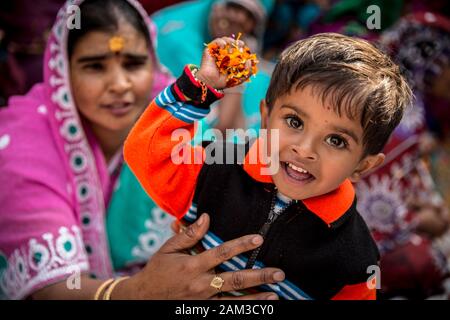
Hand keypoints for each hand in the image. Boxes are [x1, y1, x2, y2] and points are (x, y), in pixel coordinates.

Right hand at [118, 213, 284, 298]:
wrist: (141, 299)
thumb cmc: (157, 271)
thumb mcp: (168, 249)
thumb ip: (189, 234)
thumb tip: (207, 217)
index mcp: (192, 266)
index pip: (221, 253)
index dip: (241, 245)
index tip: (258, 239)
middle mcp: (200, 285)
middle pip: (235, 280)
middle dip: (259, 276)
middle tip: (279, 274)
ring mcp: (203, 301)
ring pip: (234, 301)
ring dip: (256, 299)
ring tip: (275, 296)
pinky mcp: (202, 311)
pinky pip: (225, 311)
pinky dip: (241, 310)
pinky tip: (257, 307)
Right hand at [196, 37, 253, 89]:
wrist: (211, 83)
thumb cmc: (224, 81)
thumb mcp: (240, 78)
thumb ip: (248, 71)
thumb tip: (250, 61)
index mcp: (233, 58)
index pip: (241, 49)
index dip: (245, 49)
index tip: (246, 52)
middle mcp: (226, 53)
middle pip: (235, 43)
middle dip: (239, 44)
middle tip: (241, 47)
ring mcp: (218, 50)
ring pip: (226, 40)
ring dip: (231, 43)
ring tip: (231, 52)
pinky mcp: (211, 49)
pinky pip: (217, 41)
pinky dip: (222, 42)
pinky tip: (223, 47)